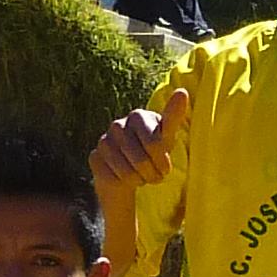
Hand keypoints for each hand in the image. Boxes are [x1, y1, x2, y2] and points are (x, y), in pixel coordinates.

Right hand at [91, 84, 188, 201]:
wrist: (130, 166)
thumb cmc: (153, 148)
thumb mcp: (166, 136)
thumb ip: (174, 116)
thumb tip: (182, 92)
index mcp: (138, 116)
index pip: (155, 145)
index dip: (162, 162)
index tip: (165, 168)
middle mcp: (117, 125)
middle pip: (142, 161)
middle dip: (153, 174)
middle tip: (155, 174)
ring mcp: (103, 140)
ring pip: (127, 173)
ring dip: (140, 180)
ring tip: (142, 176)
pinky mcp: (94, 157)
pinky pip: (113, 179)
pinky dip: (124, 184)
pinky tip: (125, 178)